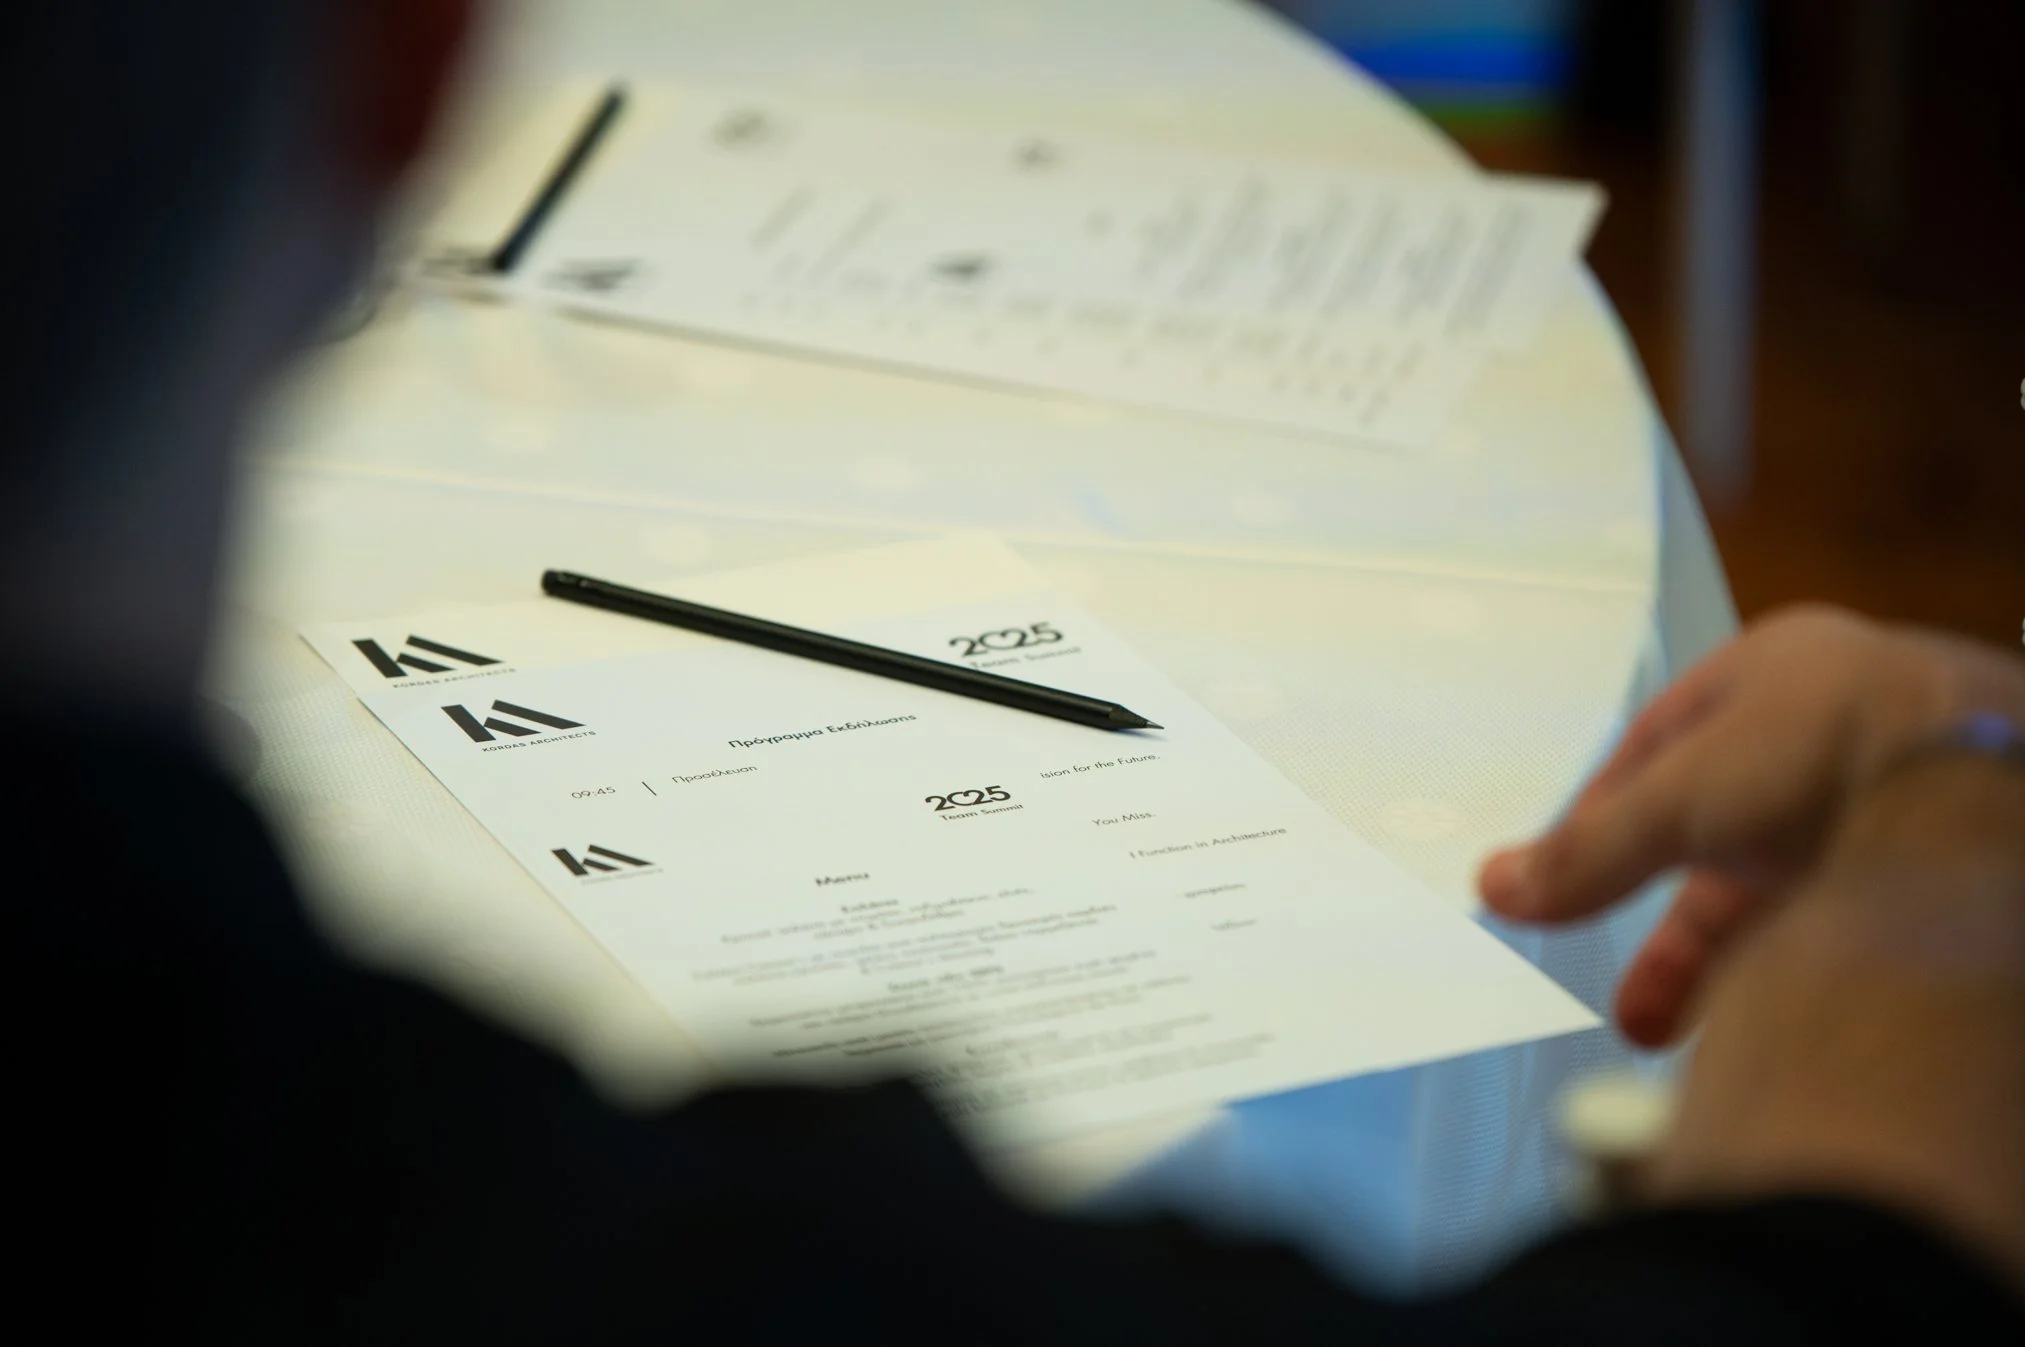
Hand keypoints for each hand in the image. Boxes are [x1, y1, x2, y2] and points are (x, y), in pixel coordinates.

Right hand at [1478, 605, 2024, 1046]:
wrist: (1986, 803)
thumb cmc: (1838, 747)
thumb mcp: (1678, 796)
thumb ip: (1590, 848)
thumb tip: (1496, 887)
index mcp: (1776, 669)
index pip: (1662, 744)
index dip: (1603, 814)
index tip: (1562, 877)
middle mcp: (1838, 727)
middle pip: (1724, 832)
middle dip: (1667, 920)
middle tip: (1624, 986)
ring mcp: (1895, 795)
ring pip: (1788, 887)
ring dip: (1722, 959)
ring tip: (1664, 1029)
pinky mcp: (1940, 869)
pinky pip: (1845, 925)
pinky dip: (1792, 971)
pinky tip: (1754, 1019)